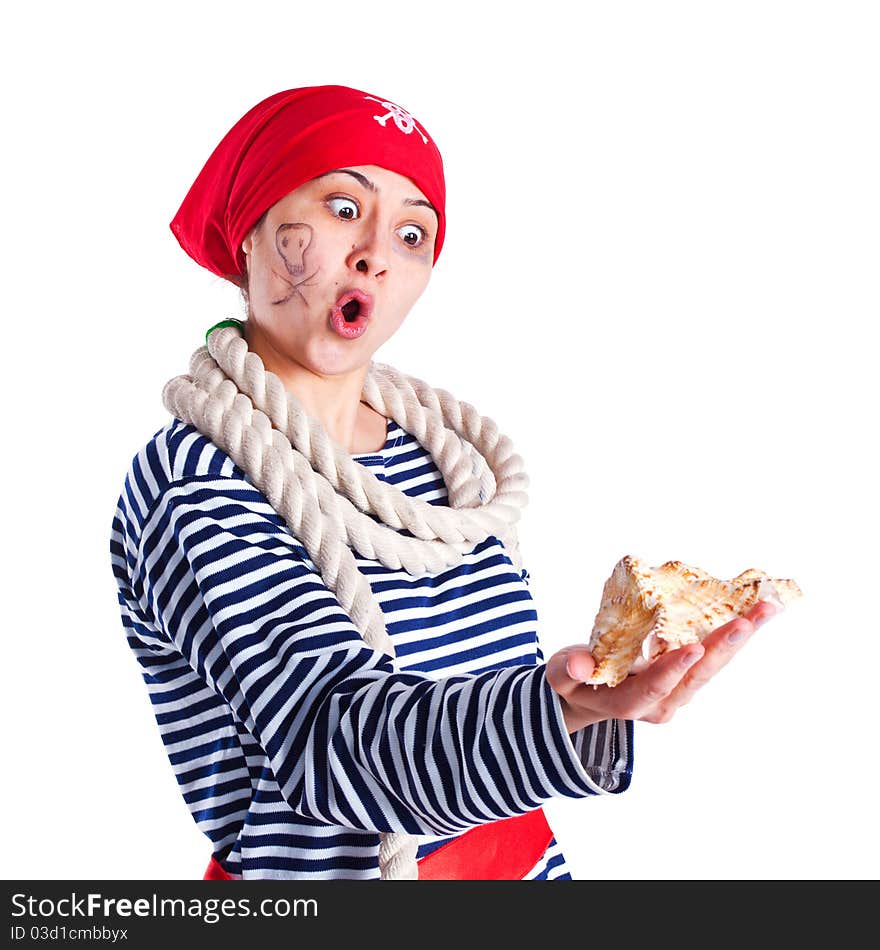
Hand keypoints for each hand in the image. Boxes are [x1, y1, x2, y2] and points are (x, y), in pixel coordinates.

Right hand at [545, 601, 777, 732]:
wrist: (588, 696)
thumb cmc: (573, 681)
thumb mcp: (561, 676)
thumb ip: (568, 670)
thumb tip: (577, 667)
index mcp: (630, 704)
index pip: (655, 688)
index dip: (672, 668)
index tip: (692, 647)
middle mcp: (662, 703)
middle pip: (697, 677)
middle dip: (723, 647)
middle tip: (748, 620)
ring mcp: (679, 692)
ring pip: (713, 667)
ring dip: (740, 638)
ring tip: (765, 609)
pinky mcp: (688, 678)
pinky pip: (714, 657)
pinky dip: (734, 635)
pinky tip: (755, 612)